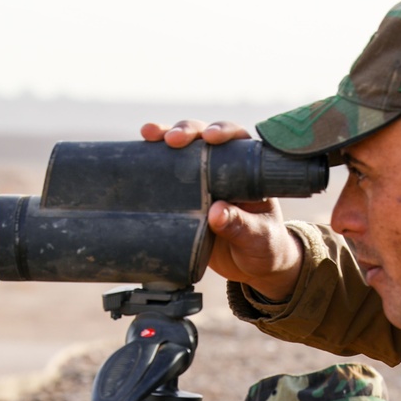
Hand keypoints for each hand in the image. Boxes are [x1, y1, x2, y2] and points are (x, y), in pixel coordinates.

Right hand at [140, 118, 303, 300]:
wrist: (252, 268)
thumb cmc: (265, 247)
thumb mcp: (257, 238)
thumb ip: (240, 225)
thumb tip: (216, 212)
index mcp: (249, 171)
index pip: (237, 140)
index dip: (222, 132)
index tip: (210, 138)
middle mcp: (224, 168)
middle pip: (204, 138)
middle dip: (187, 131)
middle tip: (172, 139)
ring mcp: (202, 181)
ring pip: (182, 150)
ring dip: (163, 138)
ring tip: (147, 133)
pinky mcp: (185, 197)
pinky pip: (167, 175)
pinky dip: (152, 162)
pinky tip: (135, 154)